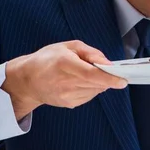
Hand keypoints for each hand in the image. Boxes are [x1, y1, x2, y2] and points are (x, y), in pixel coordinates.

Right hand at [3, 40, 126, 120]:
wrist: (27, 80)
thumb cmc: (48, 59)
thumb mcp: (69, 46)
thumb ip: (91, 52)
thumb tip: (108, 63)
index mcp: (64, 64)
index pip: (91, 74)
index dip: (109, 78)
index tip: (123, 80)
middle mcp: (64, 82)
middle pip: (96, 84)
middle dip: (108, 79)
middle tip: (112, 72)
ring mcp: (65, 96)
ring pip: (95, 91)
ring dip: (99, 83)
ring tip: (88, 74)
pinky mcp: (67, 104)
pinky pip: (89, 97)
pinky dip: (91, 89)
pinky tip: (82, 82)